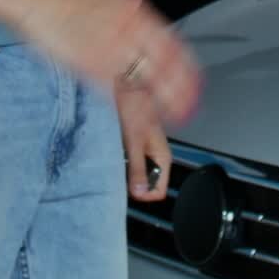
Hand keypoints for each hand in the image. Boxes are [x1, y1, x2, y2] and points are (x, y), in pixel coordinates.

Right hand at [15, 0, 199, 123]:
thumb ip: (128, 8)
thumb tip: (143, 8)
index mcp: (132, 12)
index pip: (169, 43)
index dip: (184, 65)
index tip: (194, 79)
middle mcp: (125, 31)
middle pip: (161, 65)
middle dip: (178, 88)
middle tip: (189, 104)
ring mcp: (108, 50)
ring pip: (143, 81)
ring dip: (161, 100)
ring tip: (173, 115)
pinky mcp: (89, 68)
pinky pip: (117, 92)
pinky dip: (131, 107)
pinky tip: (141, 118)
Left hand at [116, 85, 170, 201]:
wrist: (127, 85)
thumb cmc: (133, 106)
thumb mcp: (133, 142)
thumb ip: (137, 169)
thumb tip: (139, 193)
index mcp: (163, 156)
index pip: (159, 190)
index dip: (144, 194)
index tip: (129, 188)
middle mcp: (157, 154)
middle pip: (149, 183)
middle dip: (135, 183)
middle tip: (121, 172)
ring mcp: (147, 148)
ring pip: (139, 172)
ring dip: (127, 171)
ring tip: (117, 159)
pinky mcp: (136, 142)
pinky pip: (132, 161)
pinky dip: (123, 161)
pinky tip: (115, 152)